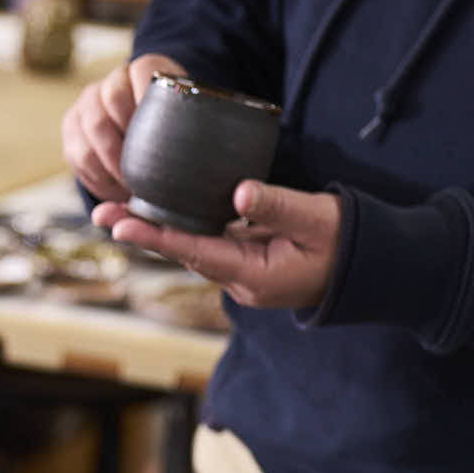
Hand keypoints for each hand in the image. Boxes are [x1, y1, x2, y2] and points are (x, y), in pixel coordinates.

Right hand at [62, 52, 184, 203]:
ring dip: (110, 164)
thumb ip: (194, 131)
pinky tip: (114, 192)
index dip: (147, 101)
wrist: (147, 131)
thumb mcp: (191, 124)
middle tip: (143, 176)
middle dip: (127, 144)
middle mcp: (114, 79)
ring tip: (129, 189)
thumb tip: (205, 160)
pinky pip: (76, 153)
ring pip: (91, 129)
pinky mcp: (71, 125)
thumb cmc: (177, 132)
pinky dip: (96, 177)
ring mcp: (89, 100)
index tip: (160, 136)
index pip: (143, 72)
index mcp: (147, 68)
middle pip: (111, 100)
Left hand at [94, 181, 344, 310]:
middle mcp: (239, 280)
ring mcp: (243, 274)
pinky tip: (160, 209)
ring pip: (192, 247)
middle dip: (142, 231)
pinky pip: (209, 241)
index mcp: (253, 274)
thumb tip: (238, 192)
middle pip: (183, 252)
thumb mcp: (318, 218)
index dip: (156, 236)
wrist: (374, 267)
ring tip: (116, 209)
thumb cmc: (350, 242)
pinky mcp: (248, 261)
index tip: (120, 224)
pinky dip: (183, 226)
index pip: (194, 251)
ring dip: (157, 229)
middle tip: (99, 211)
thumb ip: (277, 205)